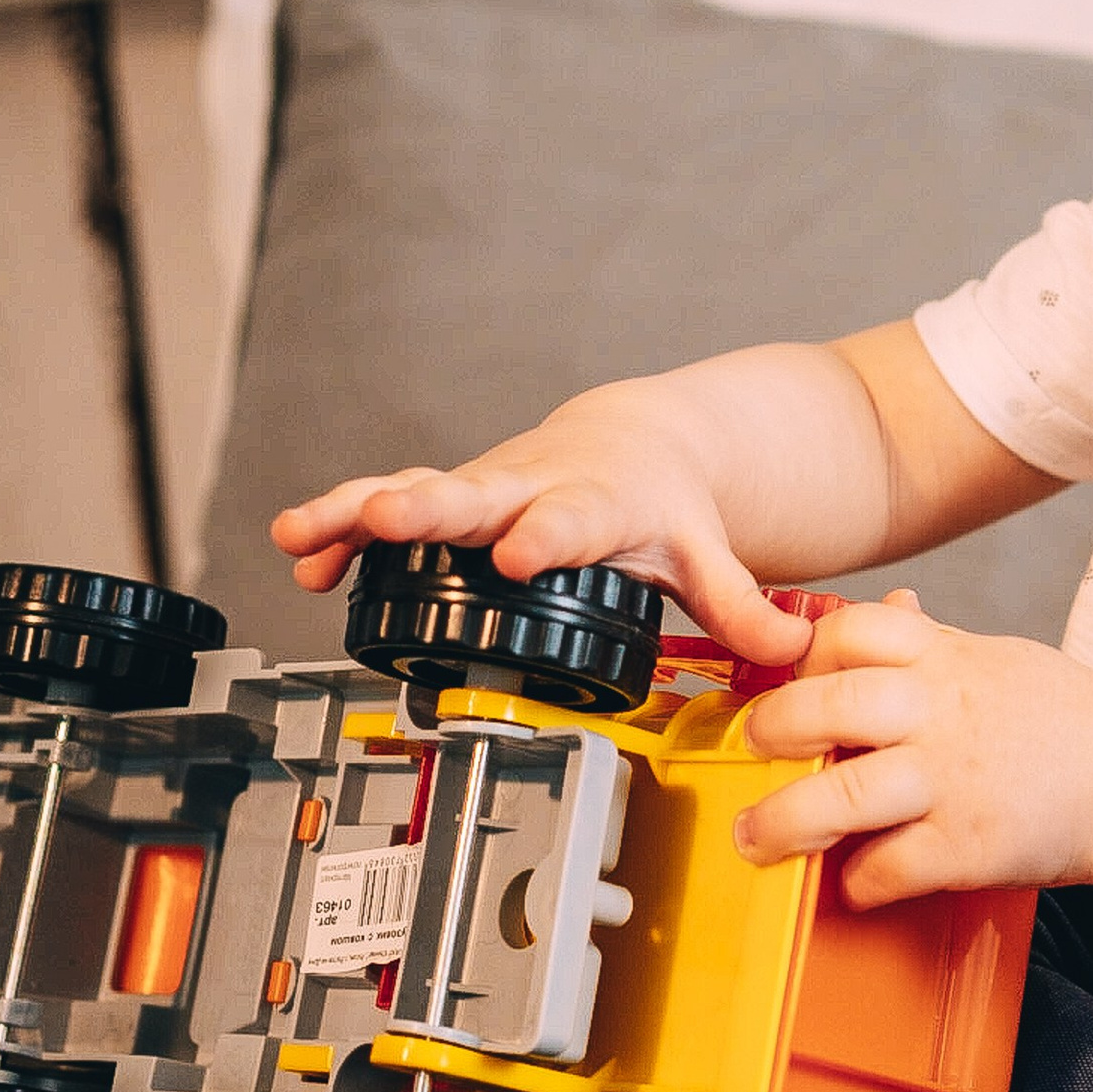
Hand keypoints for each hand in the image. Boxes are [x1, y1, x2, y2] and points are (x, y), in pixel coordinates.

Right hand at [269, 383, 814, 667]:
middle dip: (427, 507)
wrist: (639, 439)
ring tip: (300, 537)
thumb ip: (739, 607)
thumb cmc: (667, 501)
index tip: (514, 556)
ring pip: (414, 491)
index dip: (544, 537)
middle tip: (385, 518)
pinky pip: (389, 507)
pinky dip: (344, 531)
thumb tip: (792, 652)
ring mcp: (487, 488)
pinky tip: (303, 556)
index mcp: (601, 501)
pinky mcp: (454, 496)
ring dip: (354, 514)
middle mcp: (534, 485)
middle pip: (475, 493)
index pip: (573, 519)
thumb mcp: (707, 553)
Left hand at [736, 594, 1092, 905]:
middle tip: (752, 752)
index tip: (787, 682)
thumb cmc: (1062, 719)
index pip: (852, 631)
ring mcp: (951, 782)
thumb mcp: (996, 658)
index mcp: (945, 659)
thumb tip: (887, 605)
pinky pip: (889, 867)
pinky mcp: (967, 847)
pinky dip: (860, 880)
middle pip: (831, 706)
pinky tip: (854, 881)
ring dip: (786, 821)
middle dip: (773, 730)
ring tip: (757, 837)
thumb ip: (932, 642)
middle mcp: (941, 713)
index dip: (804, 655)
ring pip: (844, 798)